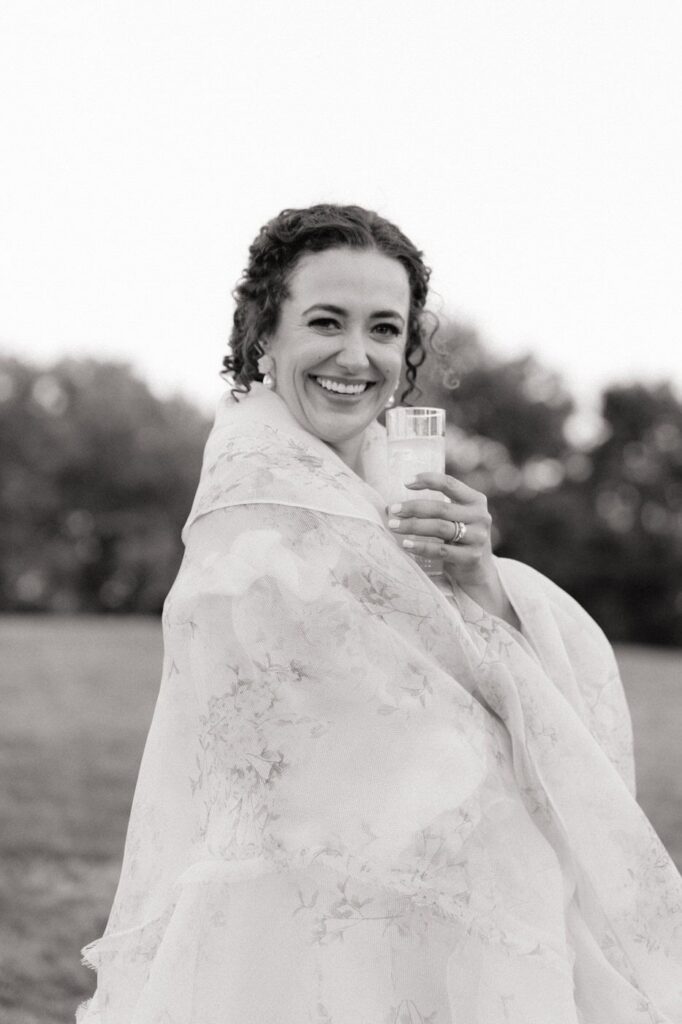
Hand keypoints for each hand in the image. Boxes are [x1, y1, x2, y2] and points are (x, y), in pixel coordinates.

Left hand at [386, 472, 519, 628]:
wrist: (478, 570)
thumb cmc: (459, 538)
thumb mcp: (456, 517)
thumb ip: (435, 508)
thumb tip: (391, 508)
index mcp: (476, 500)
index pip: (450, 484)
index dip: (427, 480)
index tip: (405, 482)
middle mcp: (480, 516)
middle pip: (441, 508)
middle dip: (413, 508)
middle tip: (393, 510)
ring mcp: (478, 537)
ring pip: (440, 528)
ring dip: (413, 526)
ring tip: (394, 526)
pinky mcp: (471, 557)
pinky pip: (441, 550)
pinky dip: (421, 546)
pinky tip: (406, 544)